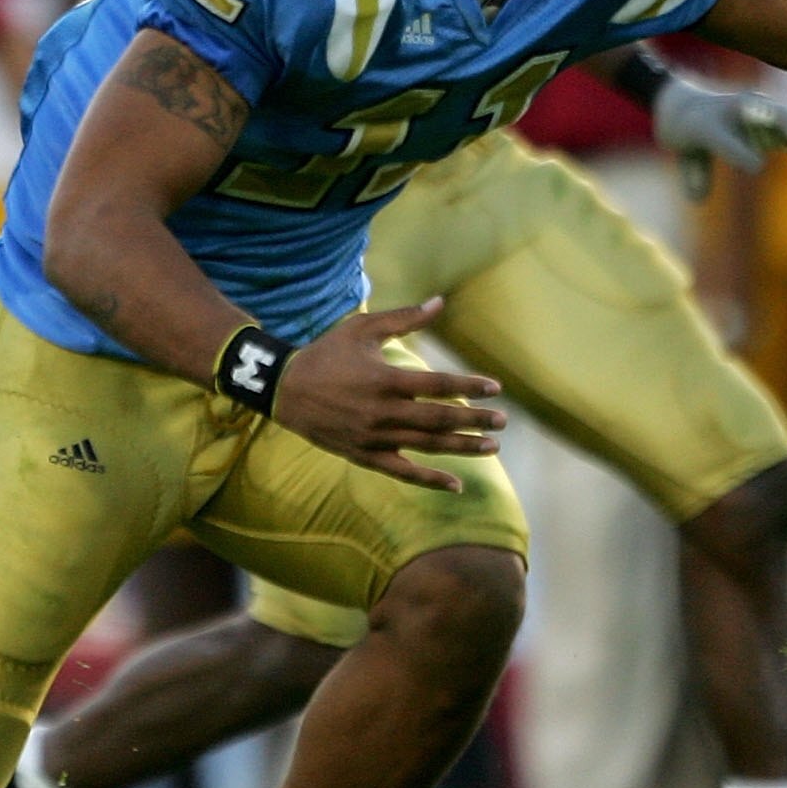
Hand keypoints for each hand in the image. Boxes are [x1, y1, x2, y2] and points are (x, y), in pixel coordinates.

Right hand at [269, 299, 506, 492]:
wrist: (283, 389)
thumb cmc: (326, 353)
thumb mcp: (363, 328)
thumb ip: (404, 318)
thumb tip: (441, 302)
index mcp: (386, 380)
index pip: (440, 386)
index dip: (470, 387)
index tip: (496, 389)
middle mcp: (383, 412)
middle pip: (440, 419)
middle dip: (476, 420)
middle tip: (503, 422)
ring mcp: (374, 438)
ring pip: (428, 447)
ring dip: (463, 448)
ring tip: (492, 447)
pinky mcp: (364, 456)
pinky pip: (403, 472)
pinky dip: (430, 480)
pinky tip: (455, 485)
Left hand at [653, 75, 786, 200]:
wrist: (691, 105)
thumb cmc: (689, 132)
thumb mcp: (684, 152)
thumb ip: (694, 174)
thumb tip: (698, 198)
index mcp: (710, 121)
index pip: (725, 137)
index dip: (739, 151)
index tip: (756, 168)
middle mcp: (741, 107)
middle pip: (776, 115)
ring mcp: (762, 108)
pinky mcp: (776, 116)